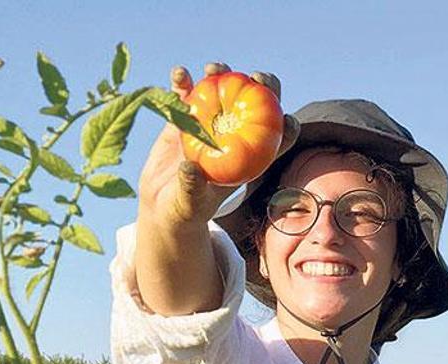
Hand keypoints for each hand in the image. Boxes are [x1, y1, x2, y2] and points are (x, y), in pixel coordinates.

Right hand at [138, 62, 297, 231]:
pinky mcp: (185, 116)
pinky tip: (179, 75)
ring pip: (224, 90)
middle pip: (258, 103)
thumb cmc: (184, 209)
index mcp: (248, 159)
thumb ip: (192, 188)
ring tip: (212, 70)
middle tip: (254, 78)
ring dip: (222, 74)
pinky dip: (183, 80)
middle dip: (262, 86)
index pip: (277, 140)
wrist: (161, 202)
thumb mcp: (190, 203)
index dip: (286, 125)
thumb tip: (190, 169)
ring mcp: (210, 123)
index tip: (285, 116)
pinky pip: (186, 92)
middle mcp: (233, 135)